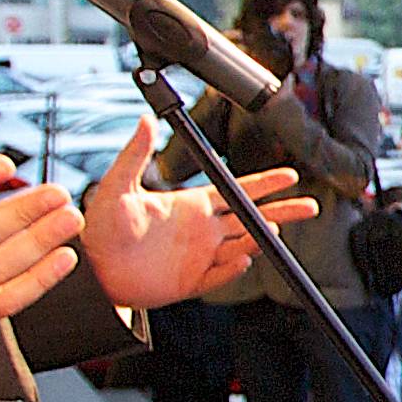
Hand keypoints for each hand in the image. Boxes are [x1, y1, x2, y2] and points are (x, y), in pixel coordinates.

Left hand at [80, 120, 307, 310]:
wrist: (91, 268)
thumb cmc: (99, 226)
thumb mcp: (117, 185)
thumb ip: (135, 154)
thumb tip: (145, 119)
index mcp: (190, 206)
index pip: (236, 191)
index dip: (264, 184)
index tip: (288, 175)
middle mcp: (200, 230)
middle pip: (251, 219)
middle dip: (282, 211)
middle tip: (310, 206)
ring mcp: (198, 257)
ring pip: (242, 247)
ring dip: (259, 239)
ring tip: (273, 231)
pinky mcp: (190, 282)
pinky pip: (219, 276)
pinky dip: (233, 270)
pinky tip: (243, 260)